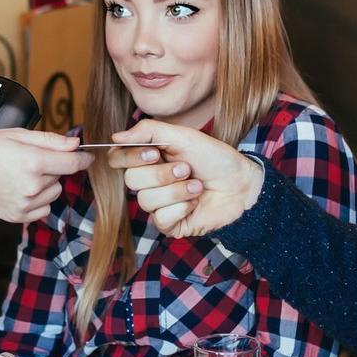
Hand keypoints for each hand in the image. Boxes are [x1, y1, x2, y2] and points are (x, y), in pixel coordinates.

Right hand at [0, 129, 92, 222]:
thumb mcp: (16, 135)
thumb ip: (50, 140)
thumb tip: (75, 144)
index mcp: (33, 162)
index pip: (73, 162)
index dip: (83, 158)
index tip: (86, 156)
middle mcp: (32, 186)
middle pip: (61, 177)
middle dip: (52, 167)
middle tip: (28, 160)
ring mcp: (25, 204)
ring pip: (54, 193)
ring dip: (46, 184)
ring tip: (21, 175)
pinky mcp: (18, 216)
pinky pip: (43, 208)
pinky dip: (37, 200)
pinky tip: (19, 189)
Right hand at [106, 120, 264, 237]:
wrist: (242, 183)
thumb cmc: (214, 158)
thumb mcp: (183, 136)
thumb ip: (148, 131)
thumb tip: (114, 138)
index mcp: (147, 158)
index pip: (117, 159)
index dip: (131, 158)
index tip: (155, 153)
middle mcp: (148, 181)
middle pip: (131, 181)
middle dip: (162, 174)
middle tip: (186, 169)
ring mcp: (158, 204)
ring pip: (146, 201)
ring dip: (177, 191)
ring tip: (196, 186)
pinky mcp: (170, 224)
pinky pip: (161, 219)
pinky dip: (182, 207)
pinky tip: (195, 202)